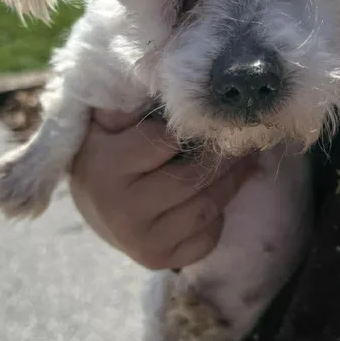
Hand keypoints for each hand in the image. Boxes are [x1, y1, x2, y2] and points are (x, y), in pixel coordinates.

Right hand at [69, 109, 256, 269]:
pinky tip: (217, 195)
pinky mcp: (158, 261)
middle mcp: (120, 209)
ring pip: (206, 208)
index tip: (210, 115)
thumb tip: (174, 79)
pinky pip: (206, 238)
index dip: (191, 126)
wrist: (94, 207)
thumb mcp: (108, 122)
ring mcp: (140, 241)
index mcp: (105, 167)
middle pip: (192, 178)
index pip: (164, 141)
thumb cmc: (107, 151)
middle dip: (224, 156)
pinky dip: (219, 215)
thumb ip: (132, 101)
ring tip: (244, 161)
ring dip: (232, 183)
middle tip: (243, 136)